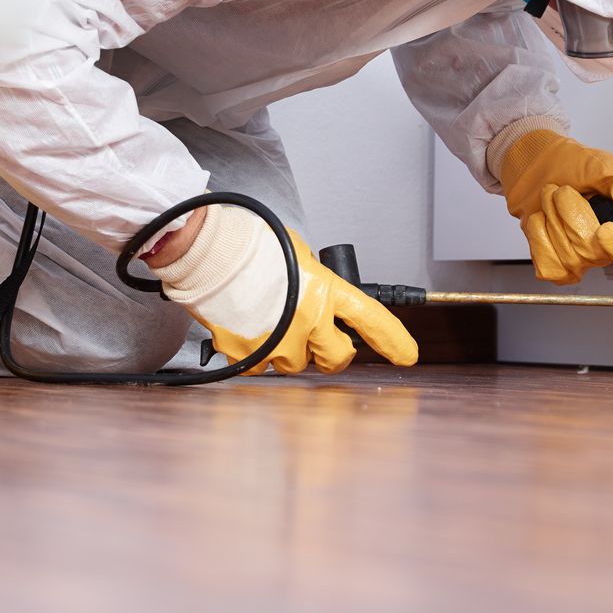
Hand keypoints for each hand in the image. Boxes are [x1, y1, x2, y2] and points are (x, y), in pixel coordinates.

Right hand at [152, 205, 418, 373]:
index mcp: (325, 290)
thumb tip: (314, 289)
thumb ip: (313, 277)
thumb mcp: (296, 252)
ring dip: (289, 350)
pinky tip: (248, 328)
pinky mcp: (248, 356)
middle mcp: (308, 321)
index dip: (393, 340)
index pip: (371, 319)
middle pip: (336, 357)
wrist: (207, 251)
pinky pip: (260, 368)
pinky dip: (256, 354)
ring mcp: (278, 343)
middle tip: (317, 338)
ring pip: (296, 365)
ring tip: (269, 320)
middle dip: (331, 352)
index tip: (406, 355)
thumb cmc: (249, 243)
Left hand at [495, 127, 612, 284]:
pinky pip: (546, 265)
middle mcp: (600, 249)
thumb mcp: (606, 167)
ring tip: (552, 201)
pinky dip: (538, 235)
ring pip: (567, 258)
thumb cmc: (572, 165)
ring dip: (552, 219)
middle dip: (571, 214)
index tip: (606, 228)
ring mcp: (575, 260)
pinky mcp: (551, 264)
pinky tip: (542, 220)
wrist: (536, 163)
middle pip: (591, 252)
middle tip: (565, 192)